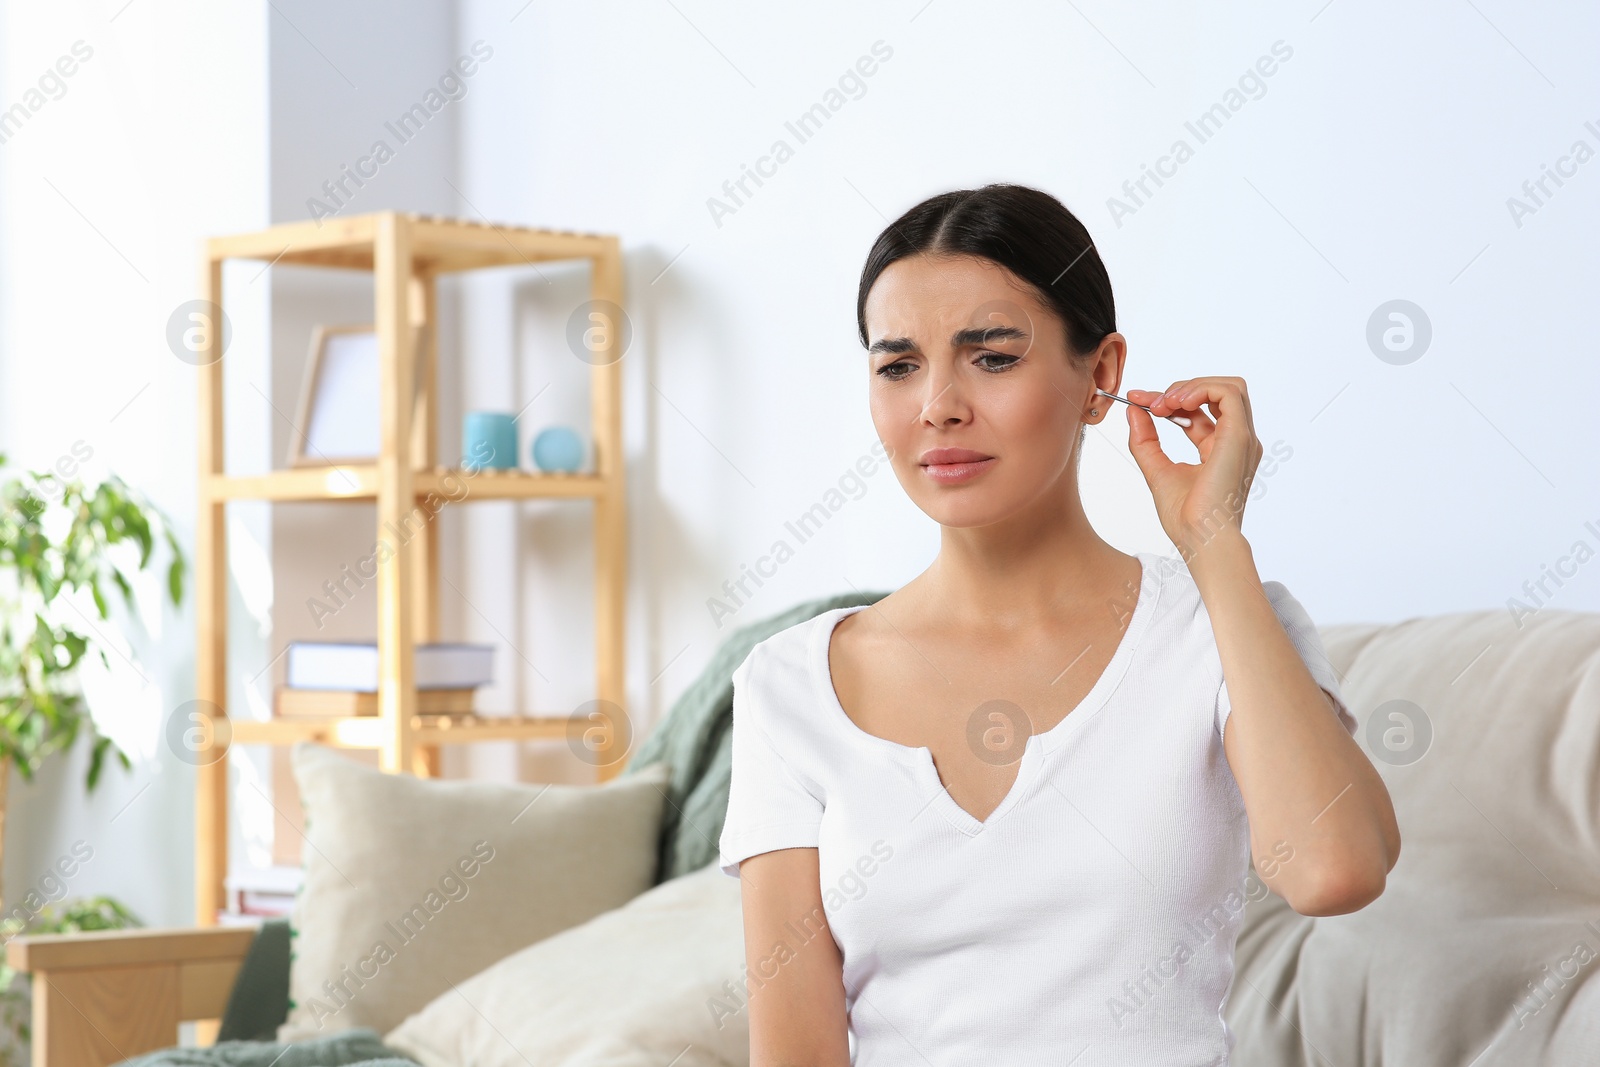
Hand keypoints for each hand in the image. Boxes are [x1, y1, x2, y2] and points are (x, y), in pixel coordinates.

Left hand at [1124, 378, 1262, 560]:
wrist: (1200, 538)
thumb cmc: (1186, 518)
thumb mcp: (1156, 469)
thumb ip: (1144, 440)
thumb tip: (1134, 409)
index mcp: (1219, 449)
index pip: (1197, 412)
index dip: (1167, 400)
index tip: (1137, 400)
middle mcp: (1235, 441)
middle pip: (1213, 396)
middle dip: (1179, 391)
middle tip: (1151, 403)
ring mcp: (1241, 438)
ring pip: (1227, 388)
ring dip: (1192, 387)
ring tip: (1165, 403)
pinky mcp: (1239, 436)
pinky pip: (1229, 393)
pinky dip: (1202, 389)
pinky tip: (1177, 403)